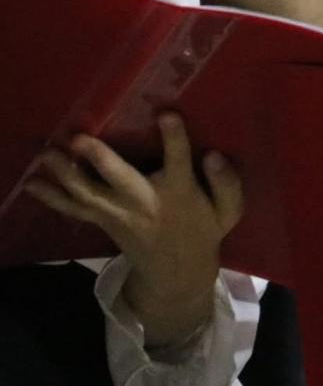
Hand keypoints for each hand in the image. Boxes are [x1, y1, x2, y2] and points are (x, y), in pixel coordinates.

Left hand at [24, 112, 241, 350]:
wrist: (175, 272)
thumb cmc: (203, 229)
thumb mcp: (228, 211)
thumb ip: (226, 182)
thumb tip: (213, 156)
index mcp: (180, 193)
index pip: (179, 161)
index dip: (174, 138)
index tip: (166, 114)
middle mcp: (145, 201)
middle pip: (119, 179)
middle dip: (99, 159)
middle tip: (78, 139)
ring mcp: (119, 213)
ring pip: (88, 193)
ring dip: (64, 174)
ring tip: (46, 154)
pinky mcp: (102, 221)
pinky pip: (73, 209)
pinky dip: (51, 198)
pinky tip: (32, 183)